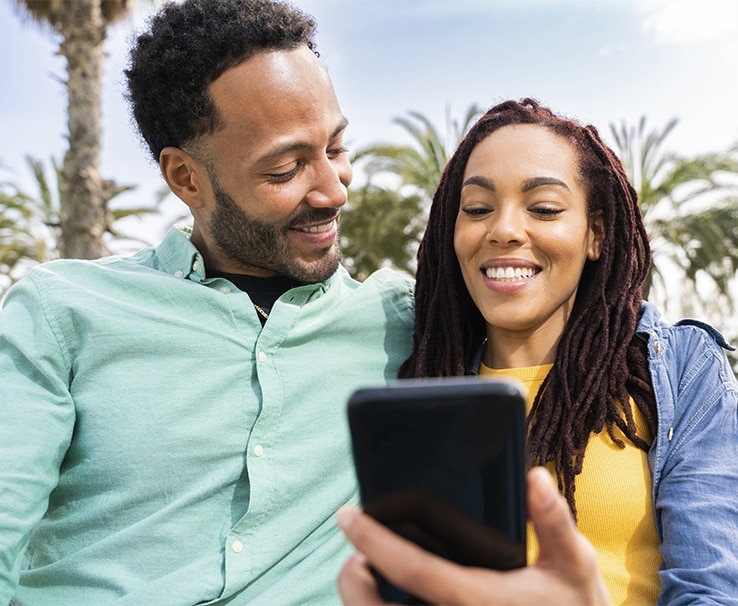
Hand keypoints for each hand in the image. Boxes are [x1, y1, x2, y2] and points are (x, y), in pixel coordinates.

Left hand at [337, 466, 611, 604]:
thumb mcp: (575, 567)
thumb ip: (554, 521)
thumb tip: (533, 476)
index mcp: (475, 599)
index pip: (411, 568)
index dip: (373, 539)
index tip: (347, 514)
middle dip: (352, 578)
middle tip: (356, 551)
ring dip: (364, 598)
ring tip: (372, 570)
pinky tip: (397, 595)